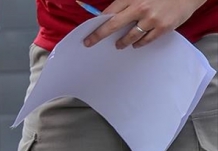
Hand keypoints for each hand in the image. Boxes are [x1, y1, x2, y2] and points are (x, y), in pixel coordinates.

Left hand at [84, 0, 206, 48]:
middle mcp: (140, 8)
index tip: (88, 33)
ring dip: (122, 42)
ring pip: (129, 36)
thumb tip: (108, 15)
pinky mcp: (163, 28)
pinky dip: (138, 44)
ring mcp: (151, 19)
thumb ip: (126, 3)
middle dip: (98, 36)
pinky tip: (135, 44)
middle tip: (90, 43)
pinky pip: (145, 40)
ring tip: (119, 45)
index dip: (97, 24)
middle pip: (113, 25)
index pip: (108, 13)